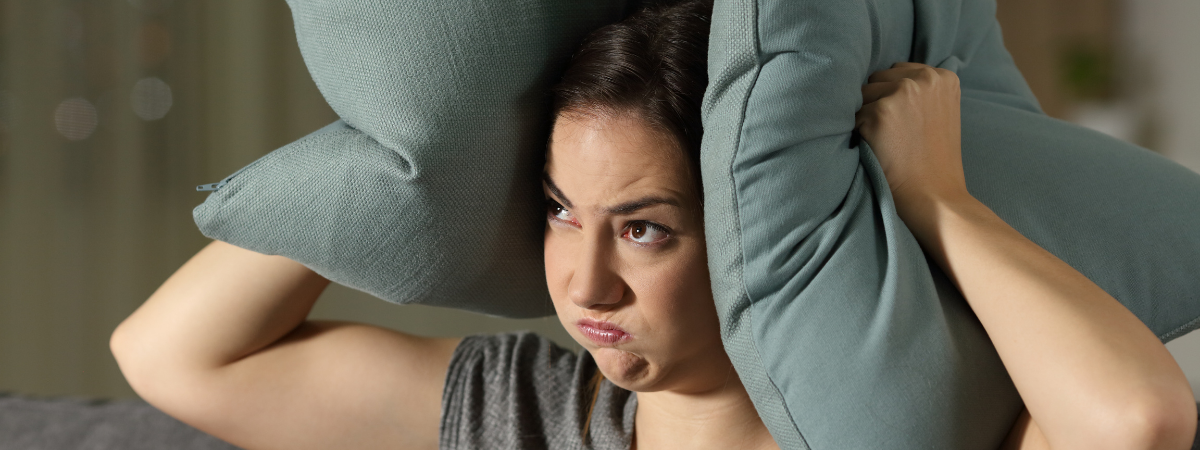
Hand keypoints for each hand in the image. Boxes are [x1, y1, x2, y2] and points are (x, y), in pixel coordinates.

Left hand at [855, 62, 968, 218]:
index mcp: (943, 76)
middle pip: (878, 79)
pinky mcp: (880, 110)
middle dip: (878, 102)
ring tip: (888, 142)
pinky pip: (852, 116)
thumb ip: (922, 91)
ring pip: (863, 95)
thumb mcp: (941, 112)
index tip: (902, 122)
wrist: (936, 196)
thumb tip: (884, 77)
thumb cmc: (934, 161)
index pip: (898, 72)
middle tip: (895, 135)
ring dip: (867, 116)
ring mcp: (903, 92)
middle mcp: (926, 78)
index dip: (892, 99)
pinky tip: (879, 149)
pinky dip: (858, 132)